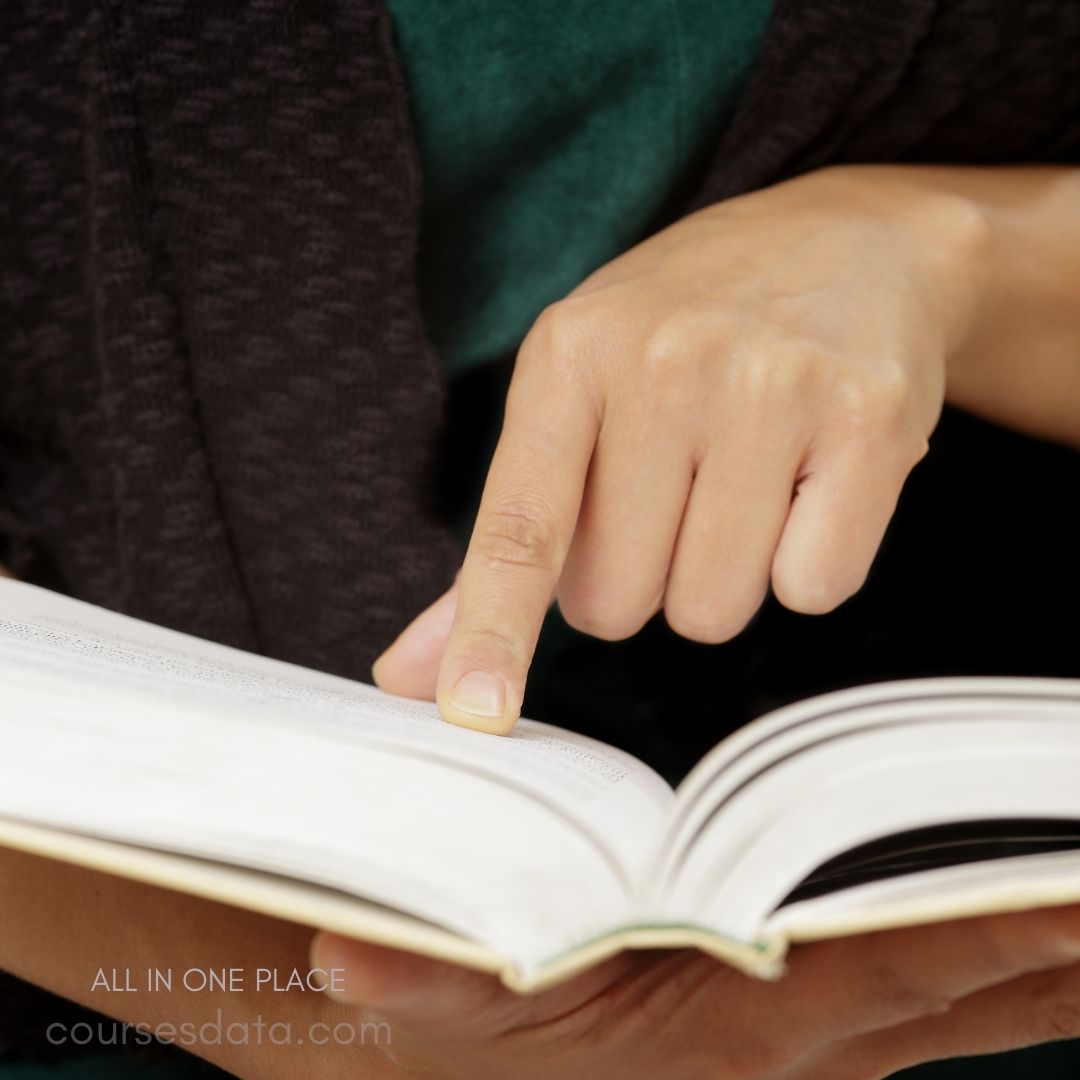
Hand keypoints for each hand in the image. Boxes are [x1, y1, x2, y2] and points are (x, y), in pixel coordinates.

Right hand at [312, 904, 1079, 1078]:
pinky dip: (991, 987)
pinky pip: (923, 1019)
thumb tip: (353, 961)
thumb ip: (415, 979)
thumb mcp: (443, 1004)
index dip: (984, 931)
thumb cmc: (479, 1033)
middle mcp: (789, 1056)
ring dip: (1039, 971)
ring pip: (954, 1019)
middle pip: (952, 998)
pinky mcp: (797, 1049)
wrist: (476, 1075)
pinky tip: (1035, 959)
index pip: (884, 969)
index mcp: (725, 1031)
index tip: (1077, 893)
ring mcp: (805, 1061)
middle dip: (1051, 943)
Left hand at [375, 165, 985, 730]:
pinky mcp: (868, 419)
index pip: (521, 526)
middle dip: (639, 580)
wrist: (849, 242)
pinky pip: (812, 589)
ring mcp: (772, 386)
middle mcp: (665, 363)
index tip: (473, 711)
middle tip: (676, 494)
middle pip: (620, 602)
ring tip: (742, 482)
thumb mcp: (577, 392)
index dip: (494, 629)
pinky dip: (806, 564)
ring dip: (720, 578)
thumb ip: (503, 540)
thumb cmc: (688, 334)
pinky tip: (810, 483)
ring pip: (713, 609)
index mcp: (571, 356)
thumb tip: (412, 672)